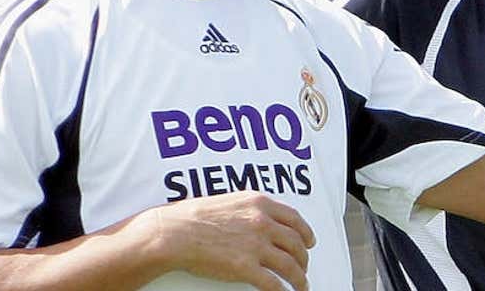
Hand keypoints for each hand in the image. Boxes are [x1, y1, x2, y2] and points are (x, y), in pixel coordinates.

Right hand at [150, 191, 316, 290]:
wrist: (175, 233)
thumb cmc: (194, 217)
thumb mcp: (230, 201)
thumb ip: (250, 209)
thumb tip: (264, 220)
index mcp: (259, 204)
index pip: (294, 219)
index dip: (306, 232)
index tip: (310, 241)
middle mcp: (262, 222)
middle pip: (296, 243)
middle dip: (304, 258)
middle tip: (304, 266)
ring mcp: (256, 245)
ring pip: (291, 265)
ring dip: (299, 277)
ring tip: (301, 285)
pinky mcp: (246, 267)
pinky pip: (274, 283)